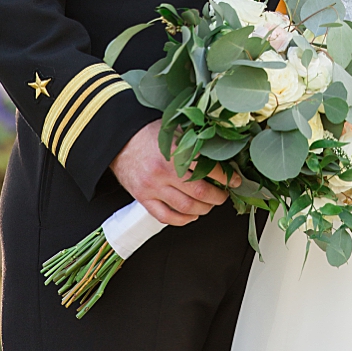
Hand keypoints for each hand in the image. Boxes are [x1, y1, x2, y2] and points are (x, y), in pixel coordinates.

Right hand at [109, 121, 238, 225]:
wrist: (118, 139)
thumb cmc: (146, 134)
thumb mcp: (173, 130)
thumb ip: (194, 142)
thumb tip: (220, 153)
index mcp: (173, 152)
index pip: (207, 169)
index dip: (225, 177)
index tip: (233, 179)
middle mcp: (163, 171)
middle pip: (200, 193)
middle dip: (218, 197)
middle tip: (223, 194)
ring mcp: (152, 187)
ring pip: (186, 208)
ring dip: (204, 209)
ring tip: (209, 205)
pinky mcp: (143, 198)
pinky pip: (166, 217)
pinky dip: (183, 220)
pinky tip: (191, 215)